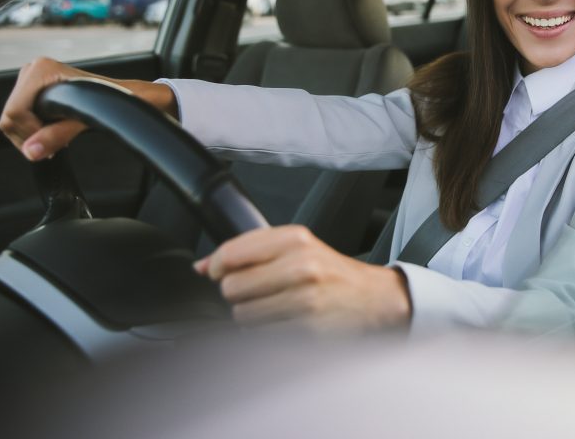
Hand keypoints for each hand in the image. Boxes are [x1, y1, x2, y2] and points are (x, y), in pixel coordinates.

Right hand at [0, 56, 177, 160]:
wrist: (124, 96)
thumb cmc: (111, 102)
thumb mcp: (84, 121)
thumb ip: (57, 135)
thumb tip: (31, 151)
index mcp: (41, 70)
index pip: (14, 113)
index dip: (30, 134)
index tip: (51, 145)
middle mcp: (32, 70)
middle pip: (10, 117)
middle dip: (31, 136)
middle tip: (57, 144)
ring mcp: (31, 79)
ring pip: (12, 120)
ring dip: (33, 134)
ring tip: (59, 136)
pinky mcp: (33, 90)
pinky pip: (20, 118)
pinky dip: (35, 129)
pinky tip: (54, 130)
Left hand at [196, 225, 411, 331]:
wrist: (373, 299)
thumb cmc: (330, 273)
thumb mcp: (298, 248)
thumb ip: (250, 251)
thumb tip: (201, 267)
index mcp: (295, 239)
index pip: (231, 253)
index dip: (218, 267)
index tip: (221, 273)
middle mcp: (300, 265)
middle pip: (231, 287)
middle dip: (238, 294)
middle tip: (258, 292)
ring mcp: (304, 299)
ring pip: (242, 315)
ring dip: (251, 317)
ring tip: (274, 308)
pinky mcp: (307, 328)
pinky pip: (261, 336)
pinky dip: (266, 333)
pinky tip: (284, 323)